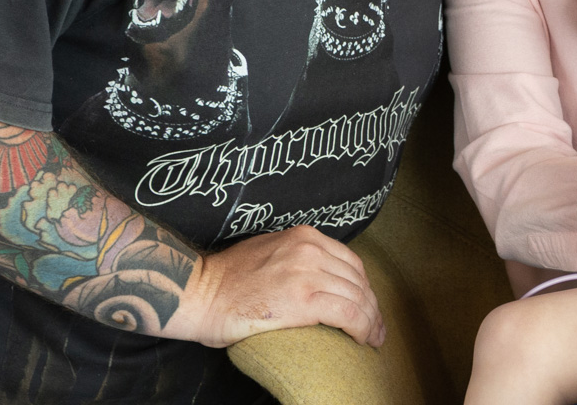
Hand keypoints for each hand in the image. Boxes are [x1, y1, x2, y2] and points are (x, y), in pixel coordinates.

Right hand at [171, 225, 384, 348]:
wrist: (200, 293)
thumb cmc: (227, 281)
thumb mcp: (270, 252)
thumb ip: (298, 259)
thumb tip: (320, 280)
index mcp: (304, 237)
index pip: (351, 263)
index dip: (364, 288)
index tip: (368, 307)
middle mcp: (310, 249)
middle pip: (358, 281)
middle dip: (372, 307)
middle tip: (377, 329)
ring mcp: (307, 272)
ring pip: (358, 298)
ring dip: (371, 321)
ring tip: (373, 338)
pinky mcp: (303, 300)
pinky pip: (348, 314)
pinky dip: (362, 328)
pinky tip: (363, 339)